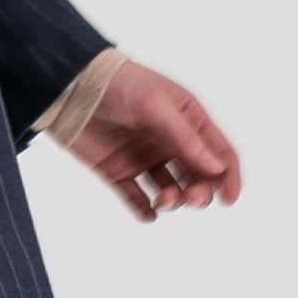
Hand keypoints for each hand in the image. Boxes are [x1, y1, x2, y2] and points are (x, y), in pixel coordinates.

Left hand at [57, 59, 241, 221]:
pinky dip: (144, 210)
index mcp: (187, 119)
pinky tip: (148, 212)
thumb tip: (217, 168)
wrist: (70, 86)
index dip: (228, 176)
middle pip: (198, 176)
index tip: (228, 199)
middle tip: (188, 198)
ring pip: (171, 190)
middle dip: (199, 192)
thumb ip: (186, 138)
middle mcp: (170, 141)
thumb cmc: (119, 84)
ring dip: (174, 201)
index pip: (219, 152)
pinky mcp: (118, 171)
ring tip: (162, 200)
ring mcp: (145, 157)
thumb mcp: (157, 106)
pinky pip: (136, 198)